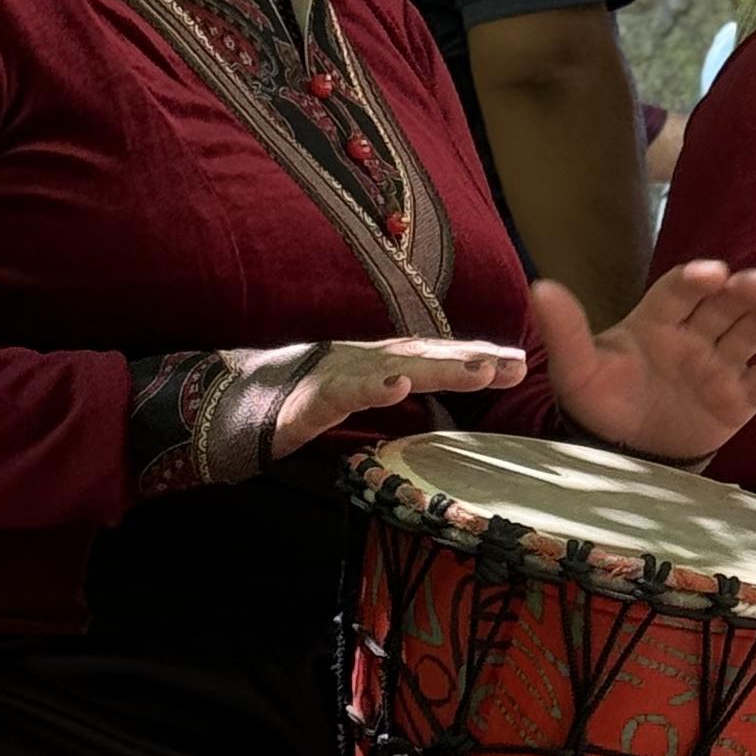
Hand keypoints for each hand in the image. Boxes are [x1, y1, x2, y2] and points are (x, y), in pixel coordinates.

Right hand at [271, 338, 535, 458]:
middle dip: (474, 359)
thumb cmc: (305, 398)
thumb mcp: (362, 392)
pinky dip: (373, 387)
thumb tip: (440, 395)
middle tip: (517, 366)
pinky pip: (346, 391)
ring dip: (440, 369)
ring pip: (398, 368)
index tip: (521, 364)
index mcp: (383, 361)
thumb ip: (398, 389)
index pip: (439, 356)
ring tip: (479, 372)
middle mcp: (368, 359)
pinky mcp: (314, 397)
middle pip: (429, 356)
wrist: (234, 399)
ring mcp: (341, 373)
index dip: (479, 356)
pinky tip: (398, 386)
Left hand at [537, 259, 755, 462]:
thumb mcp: (577, 369)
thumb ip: (566, 331)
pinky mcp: (739, 398)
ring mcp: (720, 365)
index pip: (679, 291)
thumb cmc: (600, 401)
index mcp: (656, 320)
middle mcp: (694, 335)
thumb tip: (539, 287)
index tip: (711, 273)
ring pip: (750, 335)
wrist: (622, 451)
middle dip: (742, 292)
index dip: (695, 280)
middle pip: (723, 306)